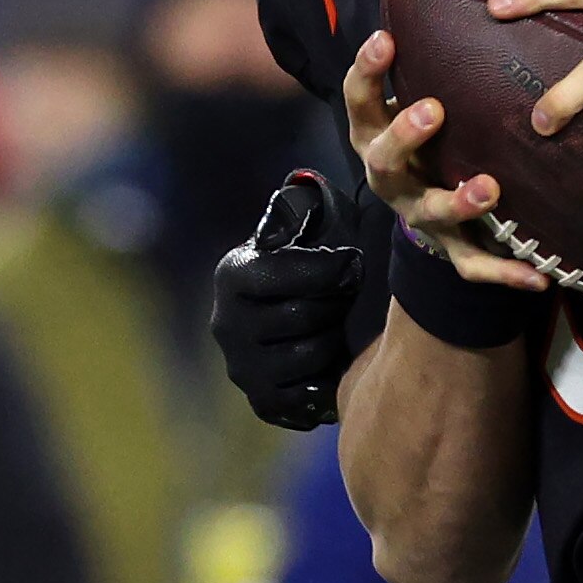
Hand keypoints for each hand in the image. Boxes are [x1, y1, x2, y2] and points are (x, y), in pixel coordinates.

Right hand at [210, 172, 362, 428]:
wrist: (294, 324)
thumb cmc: (308, 270)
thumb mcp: (299, 237)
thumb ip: (298, 213)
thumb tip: (303, 182)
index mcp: (235, 274)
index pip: (287, 272)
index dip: (331, 269)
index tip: (355, 262)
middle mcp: (226, 323)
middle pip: (303, 317)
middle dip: (335, 305)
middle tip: (348, 297)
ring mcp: (241, 366)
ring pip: (309, 356)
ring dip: (334, 340)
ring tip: (337, 327)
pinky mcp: (261, 400)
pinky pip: (305, 394)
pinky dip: (326, 379)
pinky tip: (333, 362)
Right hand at [343, 28, 544, 290]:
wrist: (431, 205)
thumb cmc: (435, 133)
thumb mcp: (424, 94)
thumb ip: (440, 58)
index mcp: (378, 132)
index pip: (359, 99)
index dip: (367, 71)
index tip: (386, 40)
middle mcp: (392, 175)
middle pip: (383, 159)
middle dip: (405, 134)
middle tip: (433, 110)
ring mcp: (420, 213)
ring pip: (429, 212)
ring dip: (456, 200)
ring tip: (488, 189)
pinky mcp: (453, 248)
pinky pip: (476, 265)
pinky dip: (506, 273)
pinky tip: (539, 276)